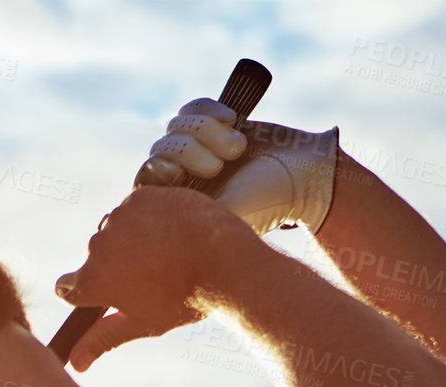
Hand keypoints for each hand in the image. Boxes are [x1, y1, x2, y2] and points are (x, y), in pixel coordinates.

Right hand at [53, 184, 251, 371]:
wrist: (224, 260)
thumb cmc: (183, 299)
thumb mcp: (142, 324)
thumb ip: (102, 339)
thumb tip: (75, 363)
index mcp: (94, 280)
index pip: (66, 289)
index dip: (84, 296)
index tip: (103, 298)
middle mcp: (98, 245)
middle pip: (94, 260)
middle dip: (113, 268)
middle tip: (149, 279)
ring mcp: (120, 217)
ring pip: (114, 232)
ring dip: (130, 241)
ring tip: (164, 256)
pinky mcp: (141, 196)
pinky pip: (134, 210)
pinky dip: (147, 221)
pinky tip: (170, 234)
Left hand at [136, 98, 339, 237]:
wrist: (304, 174)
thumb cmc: (264, 203)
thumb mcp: (219, 218)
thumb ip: (180, 219)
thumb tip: (142, 223)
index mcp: (180, 207)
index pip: (144, 183)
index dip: (157, 173)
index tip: (180, 177)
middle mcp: (185, 179)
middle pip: (158, 150)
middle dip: (189, 151)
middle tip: (221, 165)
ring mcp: (198, 149)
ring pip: (176, 125)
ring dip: (206, 131)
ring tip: (236, 149)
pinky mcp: (213, 123)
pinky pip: (192, 104)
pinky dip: (211, 110)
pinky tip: (234, 123)